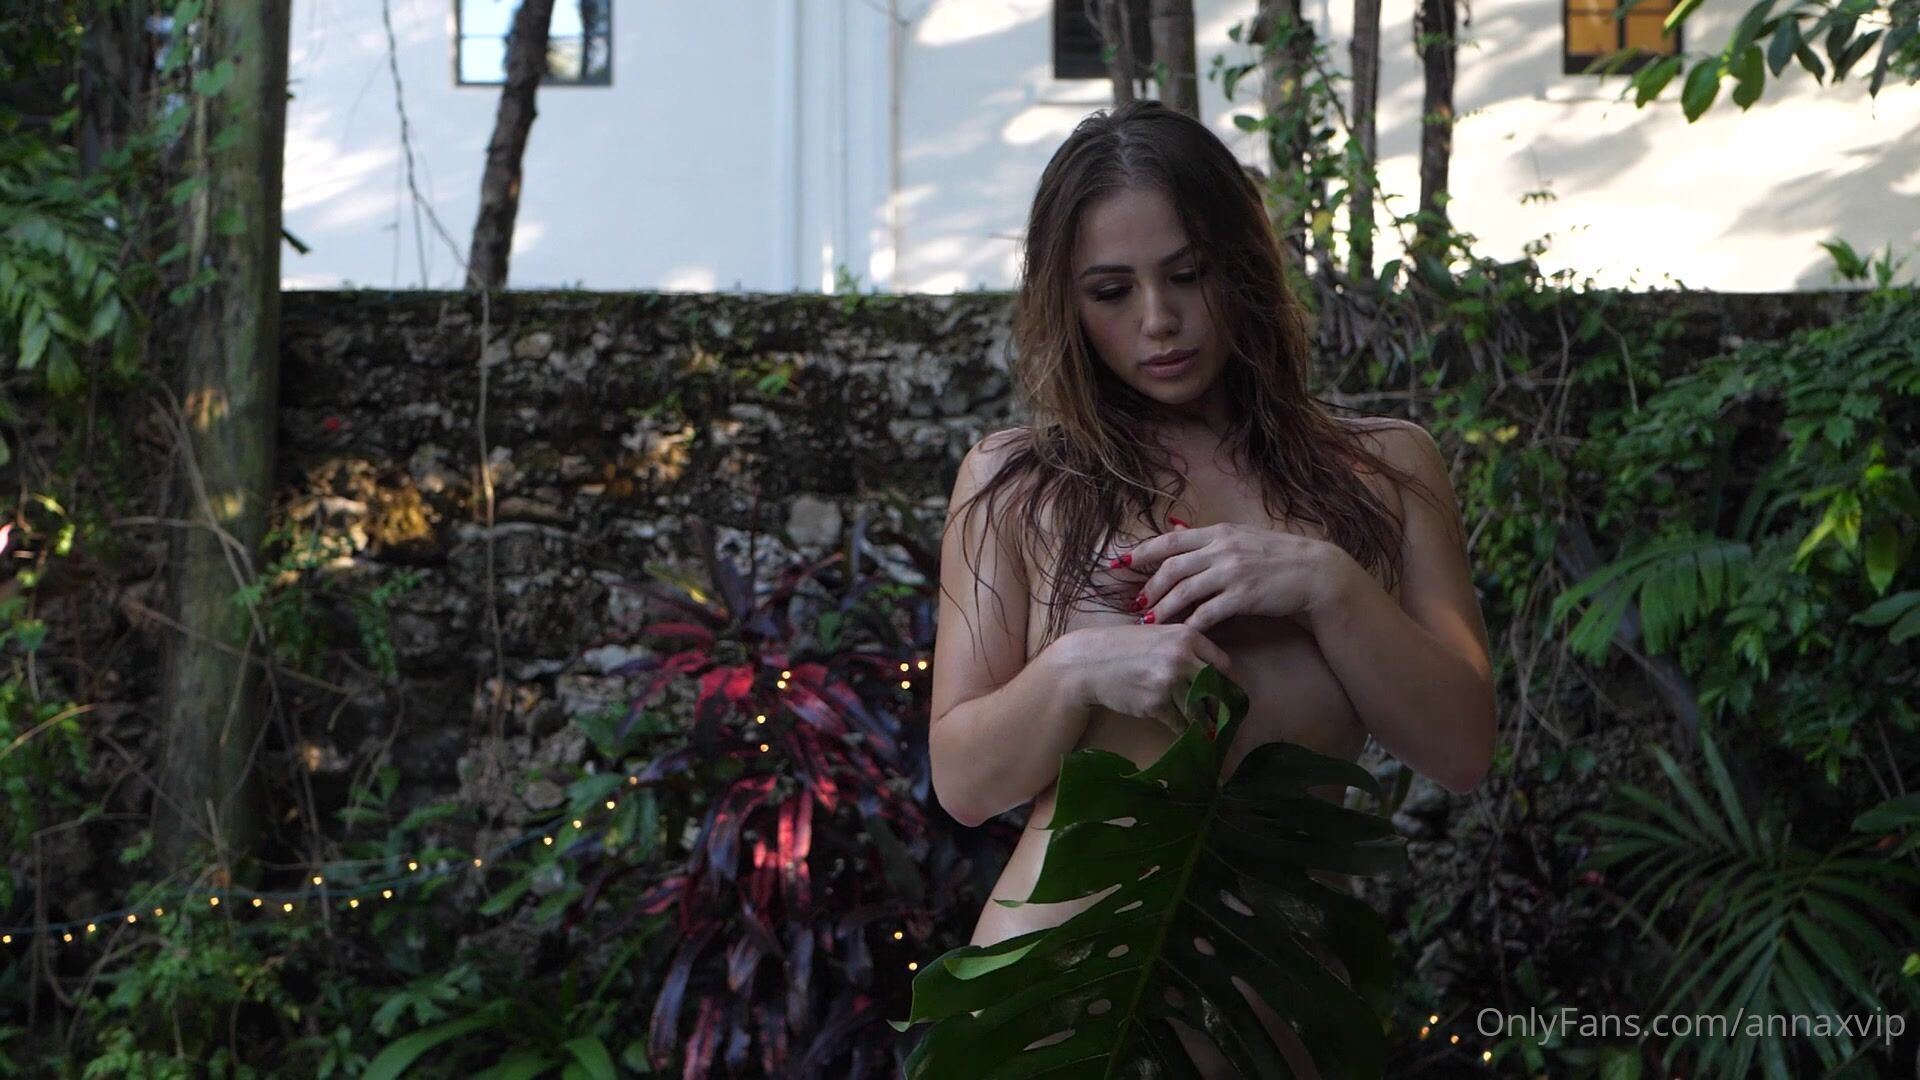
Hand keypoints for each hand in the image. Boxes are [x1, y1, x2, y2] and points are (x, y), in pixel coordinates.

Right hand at [1056, 623, 1233, 737]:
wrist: (1086, 662)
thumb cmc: (1120, 647)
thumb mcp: (1156, 634)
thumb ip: (1183, 646)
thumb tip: (1210, 668)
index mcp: (1186, 636)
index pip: (1222, 663)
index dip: (1222, 679)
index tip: (1220, 690)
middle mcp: (1182, 657)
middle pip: (1216, 688)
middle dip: (1218, 703)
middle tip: (1221, 714)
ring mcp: (1169, 682)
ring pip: (1199, 709)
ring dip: (1204, 722)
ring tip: (1208, 730)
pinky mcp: (1156, 704)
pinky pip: (1180, 723)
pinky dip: (1183, 729)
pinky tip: (1184, 732)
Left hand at [1109, 521, 1352, 632]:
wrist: (1317, 574)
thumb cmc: (1279, 557)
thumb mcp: (1243, 537)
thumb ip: (1210, 537)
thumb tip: (1174, 528)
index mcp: (1220, 532)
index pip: (1171, 540)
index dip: (1143, 551)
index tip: (1121, 562)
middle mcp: (1222, 548)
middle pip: (1172, 567)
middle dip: (1149, 586)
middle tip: (1136, 603)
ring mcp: (1233, 572)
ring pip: (1184, 591)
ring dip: (1163, 607)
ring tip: (1149, 621)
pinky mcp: (1244, 596)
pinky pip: (1208, 613)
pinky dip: (1190, 624)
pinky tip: (1180, 633)